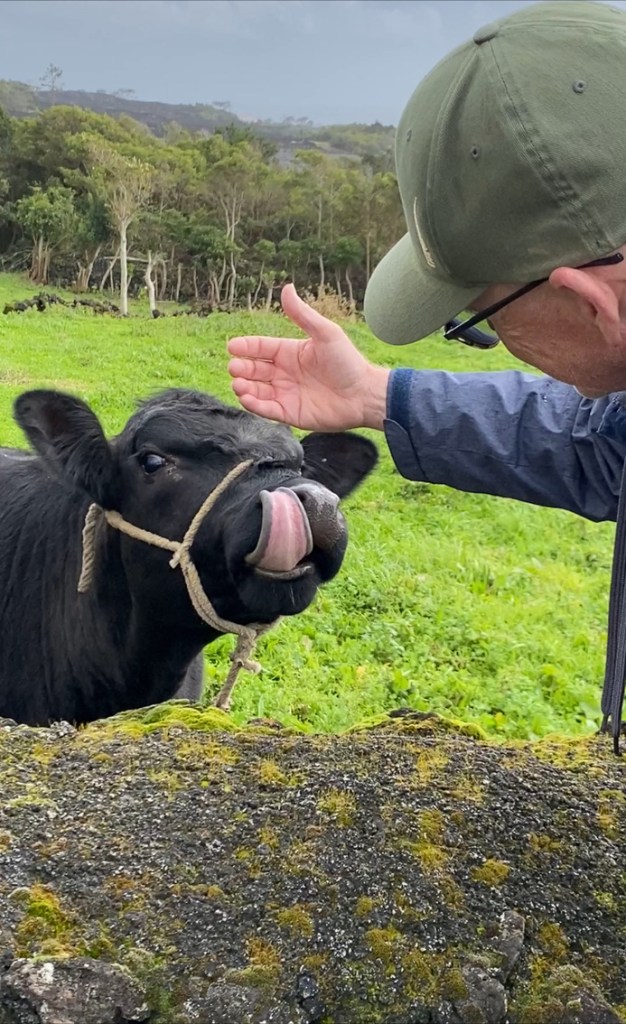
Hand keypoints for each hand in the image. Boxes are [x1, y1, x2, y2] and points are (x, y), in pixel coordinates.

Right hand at [227, 284, 388, 431]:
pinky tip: (247, 399)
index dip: (245, 347)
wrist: (363, 395)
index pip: (260, 348)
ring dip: (243, 387)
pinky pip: (266, 410)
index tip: (232, 346)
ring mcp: (286, 394)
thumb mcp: (325, 333)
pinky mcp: (289, 413)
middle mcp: (284, 373)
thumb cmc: (348, 362)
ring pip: (256, 390)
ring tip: (238, 384)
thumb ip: (303, 315)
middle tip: (235, 368)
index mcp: (290, 352)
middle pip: (254, 369)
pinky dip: (254, 405)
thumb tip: (287, 288)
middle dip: (241, 368)